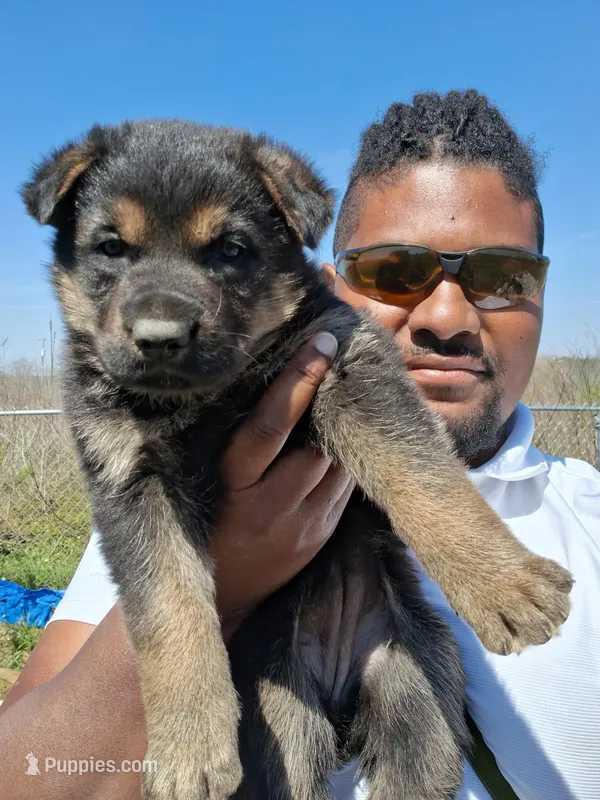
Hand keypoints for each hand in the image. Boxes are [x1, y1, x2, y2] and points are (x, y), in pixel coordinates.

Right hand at [208, 332, 353, 629]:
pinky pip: (346, 487)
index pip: (268, 426)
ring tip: (355, 387)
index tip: (321, 343)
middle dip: (333, 399)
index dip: (297, 382)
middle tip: (349, 355)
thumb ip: (233, 442)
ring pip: (338, 463)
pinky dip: (349, 457)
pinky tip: (352, 435)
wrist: (223, 598)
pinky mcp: (322, 535)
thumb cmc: (206, 522)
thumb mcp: (206, 482)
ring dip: (347, 428)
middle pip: (314, 443)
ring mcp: (302, 524)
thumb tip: (268, 382)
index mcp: (231, 485)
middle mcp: (269, 505)